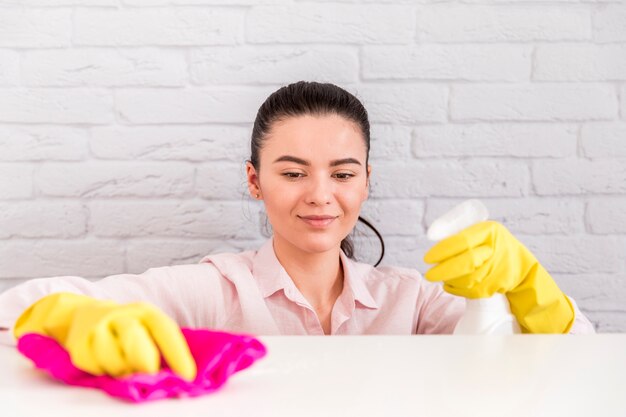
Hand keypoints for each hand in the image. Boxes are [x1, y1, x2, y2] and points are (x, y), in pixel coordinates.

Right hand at [14, 293, 196, 379]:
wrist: (83, 315)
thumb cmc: (127, 326)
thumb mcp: (148, 327)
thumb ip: (163, 345)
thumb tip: (181, 373)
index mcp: (145, 312)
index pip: (164, 329)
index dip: (177, 353)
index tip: (188, 376)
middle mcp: (121, 316)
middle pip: (134, 339)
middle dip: (145, 361)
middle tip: (150, 374)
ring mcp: (97, 329)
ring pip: (114, 360)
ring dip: (124, 370)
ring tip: (125, 366)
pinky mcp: (78, 346)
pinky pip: (96, 368)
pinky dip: (105, 372)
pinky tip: (106, 364)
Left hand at [423, 221, 574, 332]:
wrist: (522, 268)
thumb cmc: (492, 247)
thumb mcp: (480, 233)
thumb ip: (459, 233)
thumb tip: (432, 236)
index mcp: (489, 230)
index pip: (462, 240)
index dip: (442, 250)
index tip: (428, 258)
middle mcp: (496, 249)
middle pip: (466, 262)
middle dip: (443, 271)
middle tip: (429, 274)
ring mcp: (499, 268)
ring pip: (468, 279)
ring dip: (450, 281)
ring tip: (442, 277)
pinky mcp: (498, 285)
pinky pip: (472, 290)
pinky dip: (458, 289)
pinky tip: (452, 285)